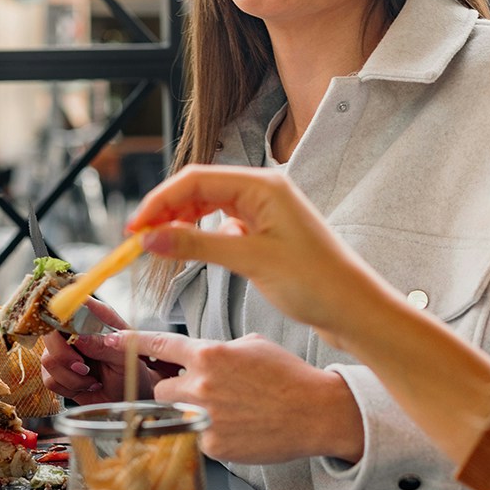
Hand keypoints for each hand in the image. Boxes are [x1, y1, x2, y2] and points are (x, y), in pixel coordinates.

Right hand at [38, 300, 163, 404]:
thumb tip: (80, 337)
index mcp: (95, 318)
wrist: (129, 398)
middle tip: (84, 367)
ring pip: (48, 360)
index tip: (67, 327)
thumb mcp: (124, 359)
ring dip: (72, 377)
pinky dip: (69, 387)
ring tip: (93, 380)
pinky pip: (49, 380)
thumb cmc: (132, 373)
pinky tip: (86, 386)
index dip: (61, 309)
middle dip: (63, 355)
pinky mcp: (58, 371)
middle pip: (49, 332)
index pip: (71, 302)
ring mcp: (65, 351)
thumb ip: (104, 347)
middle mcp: (76, 332)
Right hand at [127, 166, 392, 345]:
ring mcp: (266, 211)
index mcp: (263, 185)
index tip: (135, 228)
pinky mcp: (267, 232)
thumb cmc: (317, 282)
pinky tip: (193, 250)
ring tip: (159, 246)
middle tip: (140, 239)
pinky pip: (223, 224)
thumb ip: (196, 245)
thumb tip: (151, 238)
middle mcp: (265, 191)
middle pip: (200, 188)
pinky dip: (202, 235)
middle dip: (166, 210)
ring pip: (210, 205)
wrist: (355, 309)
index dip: (160, 201)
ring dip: (182, 222)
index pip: (196, 179)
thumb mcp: (249, 261)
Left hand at [134, 331, 363, 465]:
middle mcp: (200, 385)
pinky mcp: (212, 445)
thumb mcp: (252, 345)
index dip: (131, 342)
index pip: (158, 344)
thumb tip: (200, 355)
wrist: (315, 412)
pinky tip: (239, 428)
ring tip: (227, 411)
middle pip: (162, 387)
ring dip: (191, 412)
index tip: (111, 341)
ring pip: (176, 414)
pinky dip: (211, 434)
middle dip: (177, 389)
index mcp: (209, 354)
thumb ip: (218, 348)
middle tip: (205, 393)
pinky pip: (196, 437)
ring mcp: (204, 417)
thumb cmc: (289, 377)